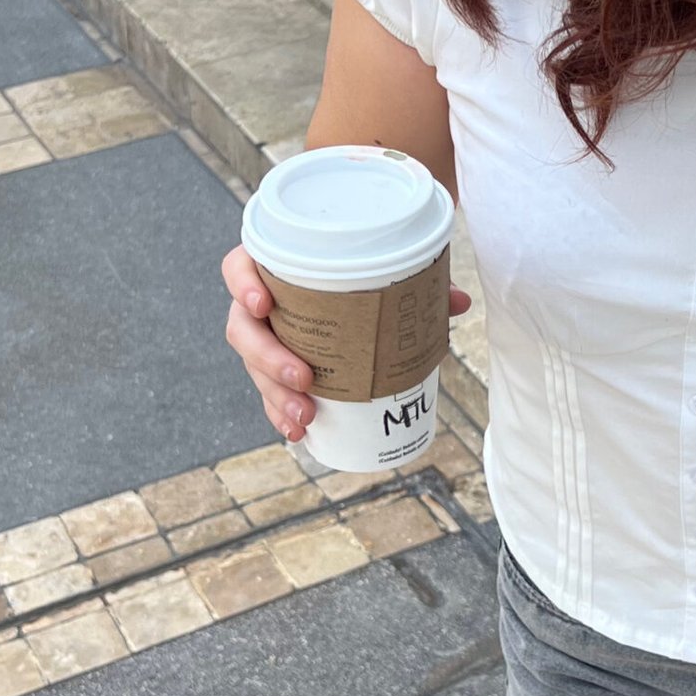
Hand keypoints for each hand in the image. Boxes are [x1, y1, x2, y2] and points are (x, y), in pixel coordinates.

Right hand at [221, 240, 472, 443]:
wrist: (355, 280)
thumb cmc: (360, 264)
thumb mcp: (386, 264)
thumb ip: (416, 275)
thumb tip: (457, 301)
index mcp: (274, 263)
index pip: (239, 266)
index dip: (242, 284)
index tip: (263, 305)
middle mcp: (260, 301)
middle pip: (243, 328)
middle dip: (268, 359)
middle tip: (304, 379)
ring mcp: (265, 336)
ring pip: (254, 367)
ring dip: (275, 396)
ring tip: (305, 417)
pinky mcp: (276, 366)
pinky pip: (269, 392)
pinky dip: (281, 413)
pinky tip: (298, 432)